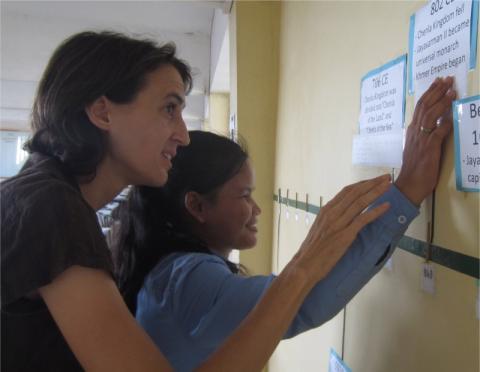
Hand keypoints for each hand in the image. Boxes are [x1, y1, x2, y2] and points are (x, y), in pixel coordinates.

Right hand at [294, 174, 390, 283]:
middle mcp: (332, 213)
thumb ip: (330, 220)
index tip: (374, 180)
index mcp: (326, 210)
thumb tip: (341, 216)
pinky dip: (376, 211)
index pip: (346, 191)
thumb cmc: (312, 251)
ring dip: (376, 192)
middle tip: (386, 177)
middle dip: (372, 183)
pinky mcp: (345, 236)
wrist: (304, 265)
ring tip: (389, 185)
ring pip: (360, 202)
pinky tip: (387, 206)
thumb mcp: (320, 229)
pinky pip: (363, 219)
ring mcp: (338, 224)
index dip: (362, 184)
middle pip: (355, 192)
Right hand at [395, 77, 455, 205]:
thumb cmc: (415, 168)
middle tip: (446, 79)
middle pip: (425, 106)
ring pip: (430, 115)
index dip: (430, 93)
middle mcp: (415, 132)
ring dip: (441, 102)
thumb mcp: (417, 147)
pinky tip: (451, 116)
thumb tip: (437, 122)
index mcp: (412, 130)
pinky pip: (437, 132)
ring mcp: (421, 139)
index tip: (439, 82)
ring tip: (451, 91)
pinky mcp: (428, 148)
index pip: (420, 107)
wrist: (410, 184)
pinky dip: (444, 123)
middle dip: (437, 91)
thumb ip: (425, 134)